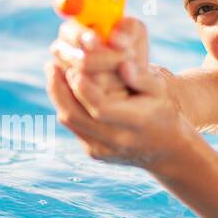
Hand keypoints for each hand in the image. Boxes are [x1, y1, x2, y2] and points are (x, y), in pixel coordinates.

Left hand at [45, 22, 189, 168]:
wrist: (165, 150)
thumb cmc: (162, 112)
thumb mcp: (161, 91)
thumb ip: (143, 77)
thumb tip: (123, 63)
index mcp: (136, 123)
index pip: (101, 108)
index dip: (84, 89)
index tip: (73, 67)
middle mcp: (117, 141)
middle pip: (76, 116)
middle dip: (60, 90)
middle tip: (51, 65)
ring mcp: (103, 150)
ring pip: (70, 122)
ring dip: (57, 96)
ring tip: (52, 72)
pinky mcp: (94, 153)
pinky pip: (73, 127)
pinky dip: (65, 105)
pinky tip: (62, 87)